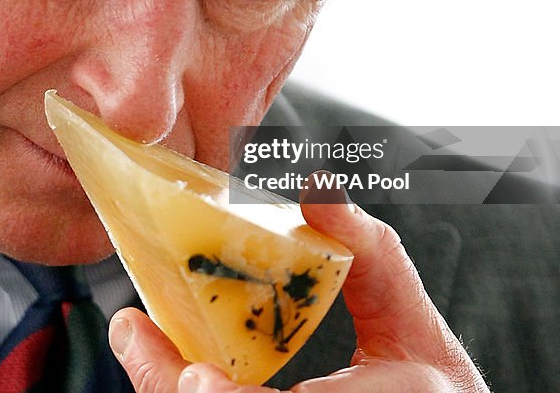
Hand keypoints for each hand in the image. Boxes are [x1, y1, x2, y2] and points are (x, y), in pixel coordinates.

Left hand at [107, 184, 489, 391]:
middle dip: (170, 388)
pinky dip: (189, 392)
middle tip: (133, 335)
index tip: (196, 375)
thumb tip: (315, 186)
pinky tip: (169, 361)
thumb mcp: (405, 309)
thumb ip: (367, 248)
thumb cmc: (426, 378)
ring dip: (167, 388)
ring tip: (138, 341)